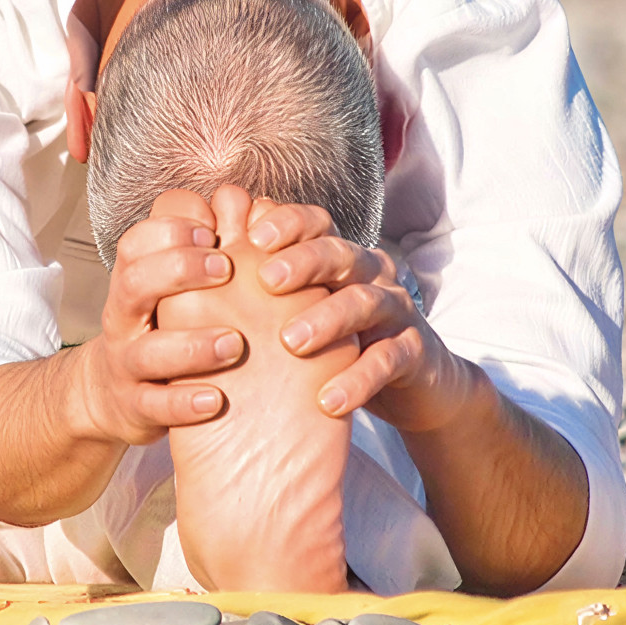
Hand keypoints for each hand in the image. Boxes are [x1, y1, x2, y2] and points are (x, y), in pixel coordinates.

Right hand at [70, 189, 243, 445]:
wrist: (112, 394)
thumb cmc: (161, 326)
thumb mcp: (171, 287)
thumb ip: (202, 250)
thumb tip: (247, 204)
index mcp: (135, 281)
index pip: (137, 242)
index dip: (171, 229)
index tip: (213, 230)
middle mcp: (124, 317)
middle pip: (133, 282)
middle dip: (179, 270)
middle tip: (228, 269)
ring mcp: (127, 364)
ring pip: (147, 351)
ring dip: (192, 345)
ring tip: (235, 344)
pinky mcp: (135, 407)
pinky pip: (154, 406)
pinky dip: (184, 403)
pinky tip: (217, 401)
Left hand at [246, 201, 488, 432]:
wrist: (416, 386)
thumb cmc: (343, 342)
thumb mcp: (309, 310)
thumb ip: (270, 288)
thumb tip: (209, 257)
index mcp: (342, 257)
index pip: (318, 224)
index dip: (289, 223)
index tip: (253, 235)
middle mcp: (372, 274)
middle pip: (341, 253)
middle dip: (304, 262)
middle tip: (266, 279)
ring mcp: (397, 310)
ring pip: (366, 302)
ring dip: (327, 319)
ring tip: (290, 342)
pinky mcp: (414, 352)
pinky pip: (388, 360)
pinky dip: (358, 379)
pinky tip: (327, 401)